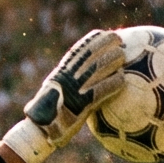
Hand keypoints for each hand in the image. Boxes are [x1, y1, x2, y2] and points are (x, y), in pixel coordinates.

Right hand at [24, 29, 126, 144]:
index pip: (77, 51)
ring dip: (111, 60)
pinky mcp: (80, 103)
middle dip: (104, 44)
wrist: (40, 129)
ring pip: (95, 69)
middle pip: (88, 55)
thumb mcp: (54, 94)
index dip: (92, 41)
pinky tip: (121, 80)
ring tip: (123, 55)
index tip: (104, 34)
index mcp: (61, 74)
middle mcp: (67, 78)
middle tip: (118, 39)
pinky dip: (111, 84)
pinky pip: (100, 91)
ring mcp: (74, 89)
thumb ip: (68, 85)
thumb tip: (83, 82)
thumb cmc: (48, 115)